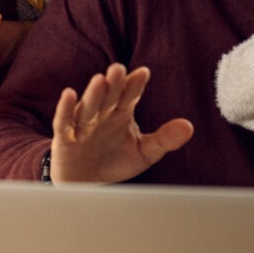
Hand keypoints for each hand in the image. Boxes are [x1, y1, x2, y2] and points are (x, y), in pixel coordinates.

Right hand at [50, 63, 193, 183]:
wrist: (86, 183)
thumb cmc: (114, 161)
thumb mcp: (144, 152)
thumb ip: (165, 139)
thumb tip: (189, 126)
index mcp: (121, 114)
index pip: (129, 96)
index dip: (135, 85)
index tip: (143, 73)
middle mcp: (102, 115)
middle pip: (109, 97)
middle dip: (114, 84)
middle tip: (119, 69)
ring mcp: (82, 125)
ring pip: (88, 107)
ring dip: (94, 94)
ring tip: (100, 79)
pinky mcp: (65, 138)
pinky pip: (64, 122)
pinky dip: (65, 109)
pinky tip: (69, 94)